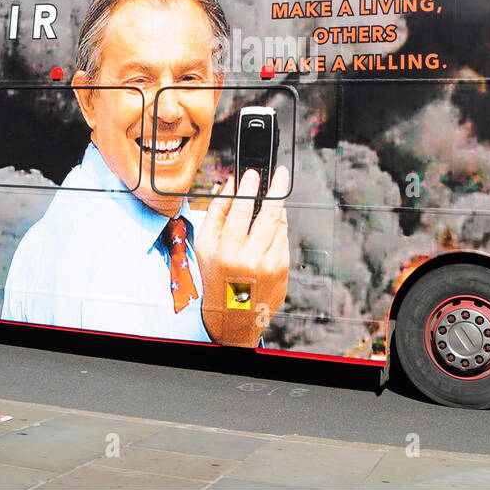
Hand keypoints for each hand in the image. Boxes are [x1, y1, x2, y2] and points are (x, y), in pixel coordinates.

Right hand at [195, 167, 289, 346]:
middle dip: (277, 189)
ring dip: (277, 208)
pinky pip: (283, 238)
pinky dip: (278, 228)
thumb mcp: (205, 246)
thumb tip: (231, 184)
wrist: (233, 315)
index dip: (249, 188)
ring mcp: (271, 264)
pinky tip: (268, 228)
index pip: (242, 210)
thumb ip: (217, 212)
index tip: (252, 174)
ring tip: (269, 201)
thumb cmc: (216, 277)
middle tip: (280, 174)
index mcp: (228, 251)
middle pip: (270, 214)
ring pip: (280, 225)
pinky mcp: (284, 269)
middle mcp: (252, 258)